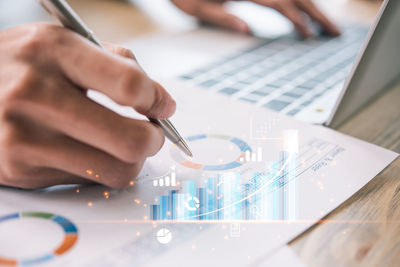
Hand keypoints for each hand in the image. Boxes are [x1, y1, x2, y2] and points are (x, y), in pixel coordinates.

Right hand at [0, 23, 175, 188]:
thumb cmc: (21, 65)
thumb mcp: (62, 44)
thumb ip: (117, 64)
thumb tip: (161, 101)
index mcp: (53, 52)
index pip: (128, 85)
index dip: (156, 100)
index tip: (162, 106)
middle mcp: (34, 95)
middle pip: (130, 141)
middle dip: (154, 140)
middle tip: (151, 133)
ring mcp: (24, 138)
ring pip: (116, 171)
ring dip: (131, 160)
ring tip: (123, 144)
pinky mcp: (20, 170)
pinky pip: (88, 180)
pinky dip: (97, 167)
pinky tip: (83, 149)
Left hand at [171, 0, 339, 36]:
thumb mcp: (197, 9)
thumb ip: (222, 18)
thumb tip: (248, 30)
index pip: (280, 3)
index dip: (298, 20)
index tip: (310, 37)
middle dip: (318, 14)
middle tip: (335, 33)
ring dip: (313, 8)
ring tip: (327, 26)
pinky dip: (298, 3)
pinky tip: (306, 13)